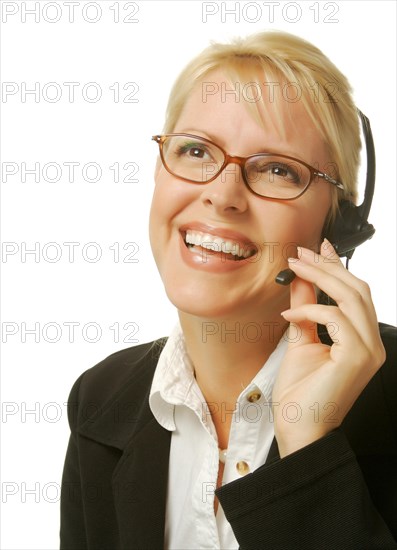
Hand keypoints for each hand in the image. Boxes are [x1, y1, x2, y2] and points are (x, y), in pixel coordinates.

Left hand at [272, 239, 385, 457]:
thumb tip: (300, 281)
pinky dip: (310, 310)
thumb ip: (304, 309)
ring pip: (351, 297)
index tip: (319, 248)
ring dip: (320, 278)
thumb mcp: (300, 340)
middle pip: (357, 290)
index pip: (355, 294)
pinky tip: (289, 314)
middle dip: (328, 266)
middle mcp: (372, 343)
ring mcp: (368, 350)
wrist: (298, 429)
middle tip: (301, 253)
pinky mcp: (357, 357)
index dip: (338, 267)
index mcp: (362, 339)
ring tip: (295, 268)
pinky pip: (335, 318)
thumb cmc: (300, 393)